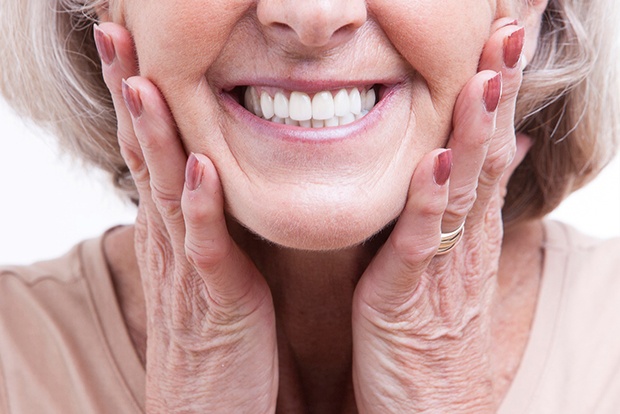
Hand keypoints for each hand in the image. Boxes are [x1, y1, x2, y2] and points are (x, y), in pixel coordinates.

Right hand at [94, 23, 277, 412]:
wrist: (207, 409)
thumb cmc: (214, 335)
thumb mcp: (204, 266)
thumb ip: (203, 222)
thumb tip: (204, 176)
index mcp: (172, 229)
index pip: (148, 150)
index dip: (137, 96)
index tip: (132, 45)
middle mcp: (170, 240)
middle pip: (143, 156)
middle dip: (130, 94)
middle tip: (116, 34)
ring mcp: (188, 270)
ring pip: (165, 191)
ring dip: (153, 136)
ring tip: (143, 81)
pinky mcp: (216, 302)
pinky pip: (205, 249)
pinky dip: (200, 208)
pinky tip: (197, 167)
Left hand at [352, 20, 531, 412]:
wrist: (430, 410)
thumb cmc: (433, 333)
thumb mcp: (454, 263)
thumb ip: (467, 209)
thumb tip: (497, 155)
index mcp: (467, 229)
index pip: (488, 148)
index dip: (495, 94)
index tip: (502, 40)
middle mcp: (463, 240)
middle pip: (485, 155)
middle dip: (496, 93)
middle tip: (508, 32)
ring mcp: (441, 267)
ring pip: (463, 189)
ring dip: (475, 132)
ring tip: (486, 77)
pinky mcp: (409, 297)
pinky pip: (421, 243)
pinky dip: (430, 201)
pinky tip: (438, 161)